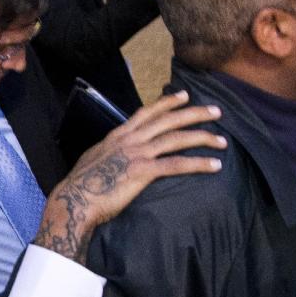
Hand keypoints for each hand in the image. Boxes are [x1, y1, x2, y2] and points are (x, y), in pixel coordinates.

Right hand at [35, 90, 225, 264]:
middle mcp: (129, 140)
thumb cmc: (80, 186)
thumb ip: (107, 154)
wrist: (74, 201)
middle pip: (168, 120)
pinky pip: (176, 165)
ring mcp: (137, 154)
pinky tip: (214, 165)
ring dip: (202, 138)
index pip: (146, 113)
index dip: (167, 102)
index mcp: (117, 136)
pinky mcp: (143, 172)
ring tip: (222, 141)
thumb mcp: (93, 160)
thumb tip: (111, 155)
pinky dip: (198, 164)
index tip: (184, 95)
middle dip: (194, 114)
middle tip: (216, 111)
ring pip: (176, 139)